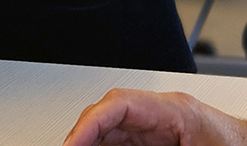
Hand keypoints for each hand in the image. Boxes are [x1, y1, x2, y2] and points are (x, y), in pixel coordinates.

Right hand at [62, 89, 246, 145]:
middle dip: (81, 136)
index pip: (119, 105)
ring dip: (90, 142)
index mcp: (175, 110)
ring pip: (111, 129)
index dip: (89, 124)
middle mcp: (163, 113)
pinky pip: (122, 140)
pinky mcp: (158, 139)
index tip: (71, 144)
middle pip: (108, 116)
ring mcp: (159, 126)